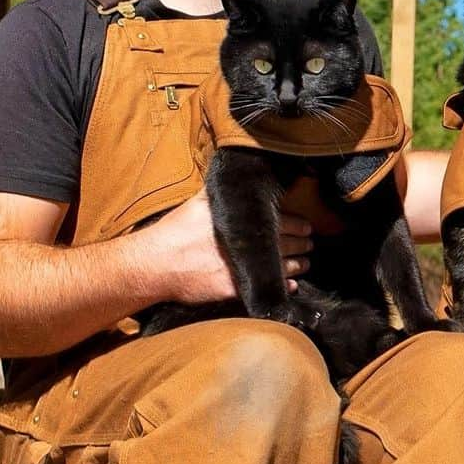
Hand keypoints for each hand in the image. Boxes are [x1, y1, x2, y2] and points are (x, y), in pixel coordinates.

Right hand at [141, 189, 314, 303]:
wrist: (154, 264)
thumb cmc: (174, 231)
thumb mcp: (197, 203)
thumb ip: (218, 192)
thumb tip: (231, 176)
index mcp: (239, 220)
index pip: (280, 220)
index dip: (297, 223)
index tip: (307, 226)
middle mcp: (244, 242)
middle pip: (286, 243)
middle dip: (302, 244)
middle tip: (310, 244)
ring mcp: (240, 266)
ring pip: (282, 266)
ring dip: (298, 265)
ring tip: (306, 263)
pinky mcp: (233, 288)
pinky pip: (266, 286)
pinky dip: (283, 286)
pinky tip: (293, 285)